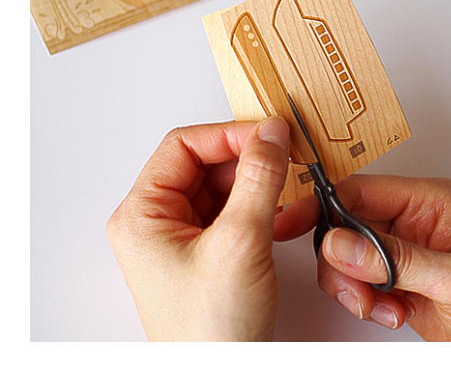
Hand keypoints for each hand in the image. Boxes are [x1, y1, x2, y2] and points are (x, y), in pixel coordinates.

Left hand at [107, 117, 289, 340]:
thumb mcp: (239, 244)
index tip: (268, 133)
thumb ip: (259, 180)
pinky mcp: (210, 251)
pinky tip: (289, 210)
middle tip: (285, 154)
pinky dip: (264, 206)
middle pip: (206, 163)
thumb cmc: (210, 332)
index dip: (228, 135)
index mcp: (143, 215)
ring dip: (261, 182)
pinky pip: (237, 211)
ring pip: (225, 186)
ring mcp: (185, 238)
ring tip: (291, 182)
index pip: (183, 147)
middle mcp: (159, 222)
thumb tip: (271, 133)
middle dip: (249, 158)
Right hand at [277, 175, 450, 340]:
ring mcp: (402, 250)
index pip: (362, 190)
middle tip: (357, 287)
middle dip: (344, 259)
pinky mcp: (396, 278)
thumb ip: (396, 258)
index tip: (295, 221)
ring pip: (347, 255)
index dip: (326, 205)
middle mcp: (412, 219)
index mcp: (429, 201)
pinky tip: (390, 311)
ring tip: (379, 304)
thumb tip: (342, 241)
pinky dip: (363, 300)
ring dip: (354, 284)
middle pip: (347, 223)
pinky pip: (357, 281)